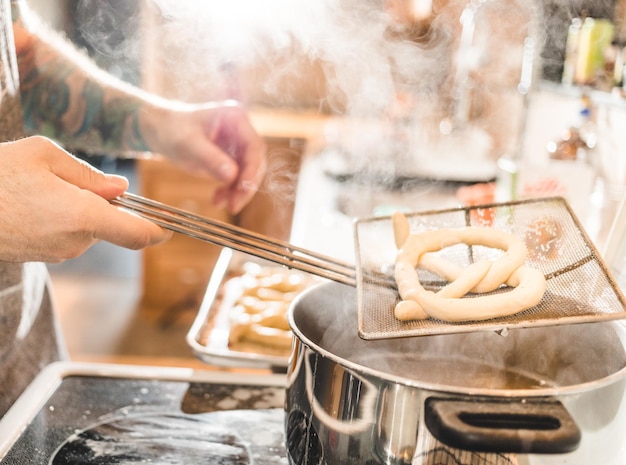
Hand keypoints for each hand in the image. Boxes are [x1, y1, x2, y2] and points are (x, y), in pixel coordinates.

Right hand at [0, 136, 171, 262]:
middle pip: (112, 225)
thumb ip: (89, 175)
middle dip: (104, 204)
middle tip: (68, 178)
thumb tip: (118, 189)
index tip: (171, 225)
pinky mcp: (43, 256)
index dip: (159, 230)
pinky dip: (63, 218)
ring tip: (40, 187)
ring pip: (88, 228)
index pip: (140, 234)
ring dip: (79, 209)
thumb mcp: (44, 155)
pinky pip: (68, 235)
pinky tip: (32, 202)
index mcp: (85, 216)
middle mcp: (77, 241)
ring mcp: (59, 252)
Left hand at [140, 101, 266, 213]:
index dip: (252, 169)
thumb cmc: (173, 130)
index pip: (254, 146)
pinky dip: (230, 191)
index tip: (244, 188)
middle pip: (255, 162)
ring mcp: (237, 145)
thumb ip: (210, 158)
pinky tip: (217, 199)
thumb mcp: (188, 144)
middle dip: (246, 185)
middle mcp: (241, 131)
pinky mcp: (232, 158)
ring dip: (238, 191)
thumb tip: (231, 176)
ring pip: (248, 173)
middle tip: (234, 204)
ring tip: (222, 203)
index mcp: (235, 119)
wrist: (161, 130)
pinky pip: (238, 178)